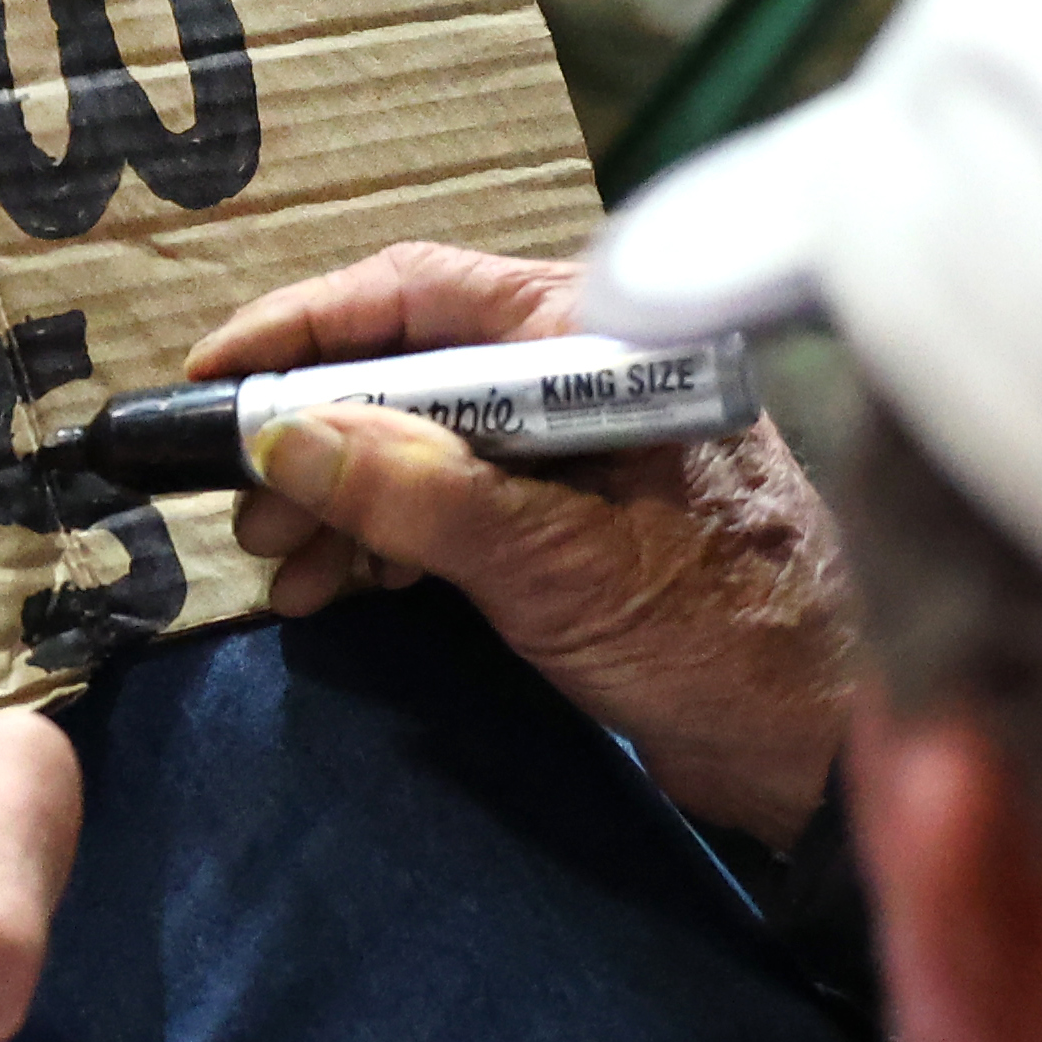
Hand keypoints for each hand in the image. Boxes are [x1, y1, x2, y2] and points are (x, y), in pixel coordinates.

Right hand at [195, 239, 854, 841]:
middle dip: (310, 436)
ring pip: (417, 447)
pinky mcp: (571, 530)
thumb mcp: (556, 561)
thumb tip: (286, 438)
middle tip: (241, 507)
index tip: (215, 379)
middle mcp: (579, 378)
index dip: (302, 329)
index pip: (417, 292)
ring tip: (282, 563)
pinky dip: (383, 543)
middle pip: (405, 371)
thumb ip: (417, 492)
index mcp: (595, 341)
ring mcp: (574, 457)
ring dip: (337, 501)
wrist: (826, 749)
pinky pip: (447, 509)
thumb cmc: (732, 635)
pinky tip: (335, 588)